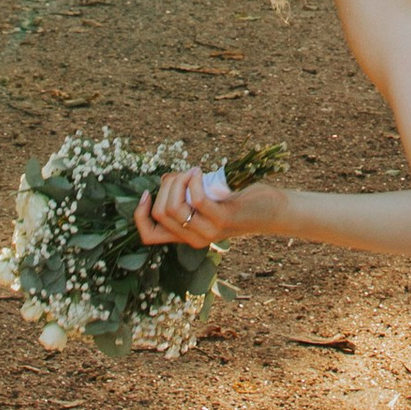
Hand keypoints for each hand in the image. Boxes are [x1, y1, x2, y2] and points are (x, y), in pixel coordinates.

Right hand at [135, 166, 260, 250]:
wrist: (271, 211)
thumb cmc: (237, 200)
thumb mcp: (206, 200)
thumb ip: (186, 195)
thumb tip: (166, 180)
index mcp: (186, 235)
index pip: (148, 235)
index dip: (139, 214)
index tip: (146, 193)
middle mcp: (194, 238)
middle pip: (159, 213)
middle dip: (165, 187)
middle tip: (182, 175)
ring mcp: (207, 231)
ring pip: (173, 208)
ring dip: (178, 182)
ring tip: (193, 171)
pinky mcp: (222, 219)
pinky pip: (196, 200)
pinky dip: (193, 181)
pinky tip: (200, 172)